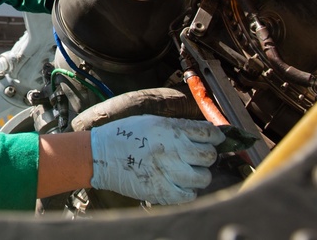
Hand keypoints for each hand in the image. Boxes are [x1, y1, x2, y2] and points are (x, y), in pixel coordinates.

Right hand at [90, 115, 224, 204]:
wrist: (101, 155)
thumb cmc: (124, 135)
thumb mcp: (152, 121)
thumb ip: (178, 127)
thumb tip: (202, 133)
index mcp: (171, 130)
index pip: (209, 133)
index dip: (215, 136)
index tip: (214, 139)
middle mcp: (174, 150)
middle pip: (209, 156)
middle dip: (206, 156)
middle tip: (196, 156)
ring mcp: (170, 172)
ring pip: (203, 177)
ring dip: (198, 175)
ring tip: (186, 172)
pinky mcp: (163, 191)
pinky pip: (190, 194)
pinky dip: (187, 190)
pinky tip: (178, 183)